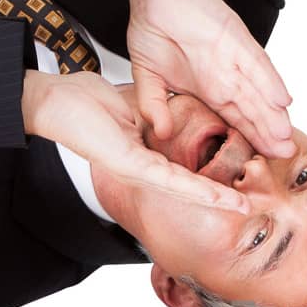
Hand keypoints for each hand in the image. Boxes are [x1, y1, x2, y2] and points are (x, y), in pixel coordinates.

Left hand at [22, 70, 247, 213]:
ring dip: (215, 199)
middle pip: (189, 188)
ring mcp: (137, 171)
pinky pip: (169, 179)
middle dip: (221, 197)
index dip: (213, 175)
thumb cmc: (87, 104)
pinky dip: (196, 188)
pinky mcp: (131, 166)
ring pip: (184, 189)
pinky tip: (217, 197)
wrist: (56, 99)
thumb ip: (159, 115)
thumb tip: (178, 110)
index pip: (186, 172)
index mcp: (145, 157)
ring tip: (242, 207)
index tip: (238, 176)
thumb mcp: (136, 107)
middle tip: (251, 206)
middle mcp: (143, 170)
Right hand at [123, 0, 293, 157]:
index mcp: (208, 89)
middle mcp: (225, 76)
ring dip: (272, 113)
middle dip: (269, 133)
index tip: (262, 161)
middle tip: (286, 153)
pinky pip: (255, 62)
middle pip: (252, 110)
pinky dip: (268, 80)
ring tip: (285, 135)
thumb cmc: (153, 29)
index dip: (249, 139)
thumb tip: (160, 132)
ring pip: (257, 90)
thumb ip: (155, 105)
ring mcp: (232, 57)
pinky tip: (281, 99)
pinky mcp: (234, 37)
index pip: (235, 120)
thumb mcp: (148, 77)